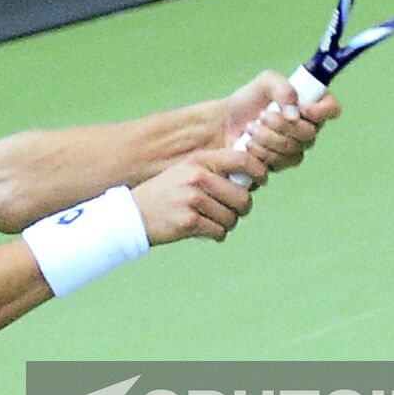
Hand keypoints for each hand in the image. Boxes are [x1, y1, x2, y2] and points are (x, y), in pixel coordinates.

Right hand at [130, 150, 263, 243]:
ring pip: (232, 218)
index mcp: (199, 161)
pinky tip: (203, 230)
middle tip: (231, 211)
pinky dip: (215, 234)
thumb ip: (214, 171)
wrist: (133, 214)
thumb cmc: (166, 194)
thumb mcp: (186, 171)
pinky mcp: (189, 221)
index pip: (243, 160)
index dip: (259, 172)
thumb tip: (251, 181)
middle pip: (243, 197)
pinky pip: (219, 231)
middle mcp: (197, 177)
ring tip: (210, 221)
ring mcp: (193, 199)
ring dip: (226, 224)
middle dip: (241, 208)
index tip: (260, 181)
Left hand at [218, 70, 340, 173]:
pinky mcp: (280, 164)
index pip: (332, 109)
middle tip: (261, 115)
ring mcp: (295, 149)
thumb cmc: (247, 100)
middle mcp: (308, 129)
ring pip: (293, 150)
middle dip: (281, 124)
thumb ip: (282, 87)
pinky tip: (248, 144)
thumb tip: (295, 113)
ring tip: (250, 128)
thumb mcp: (264, 82)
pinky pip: (279, 162)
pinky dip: (261, 152)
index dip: (321, 110)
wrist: (224, 123)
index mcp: (310, 106)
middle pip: (309, 133)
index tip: (302, 108)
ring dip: (267, 137)